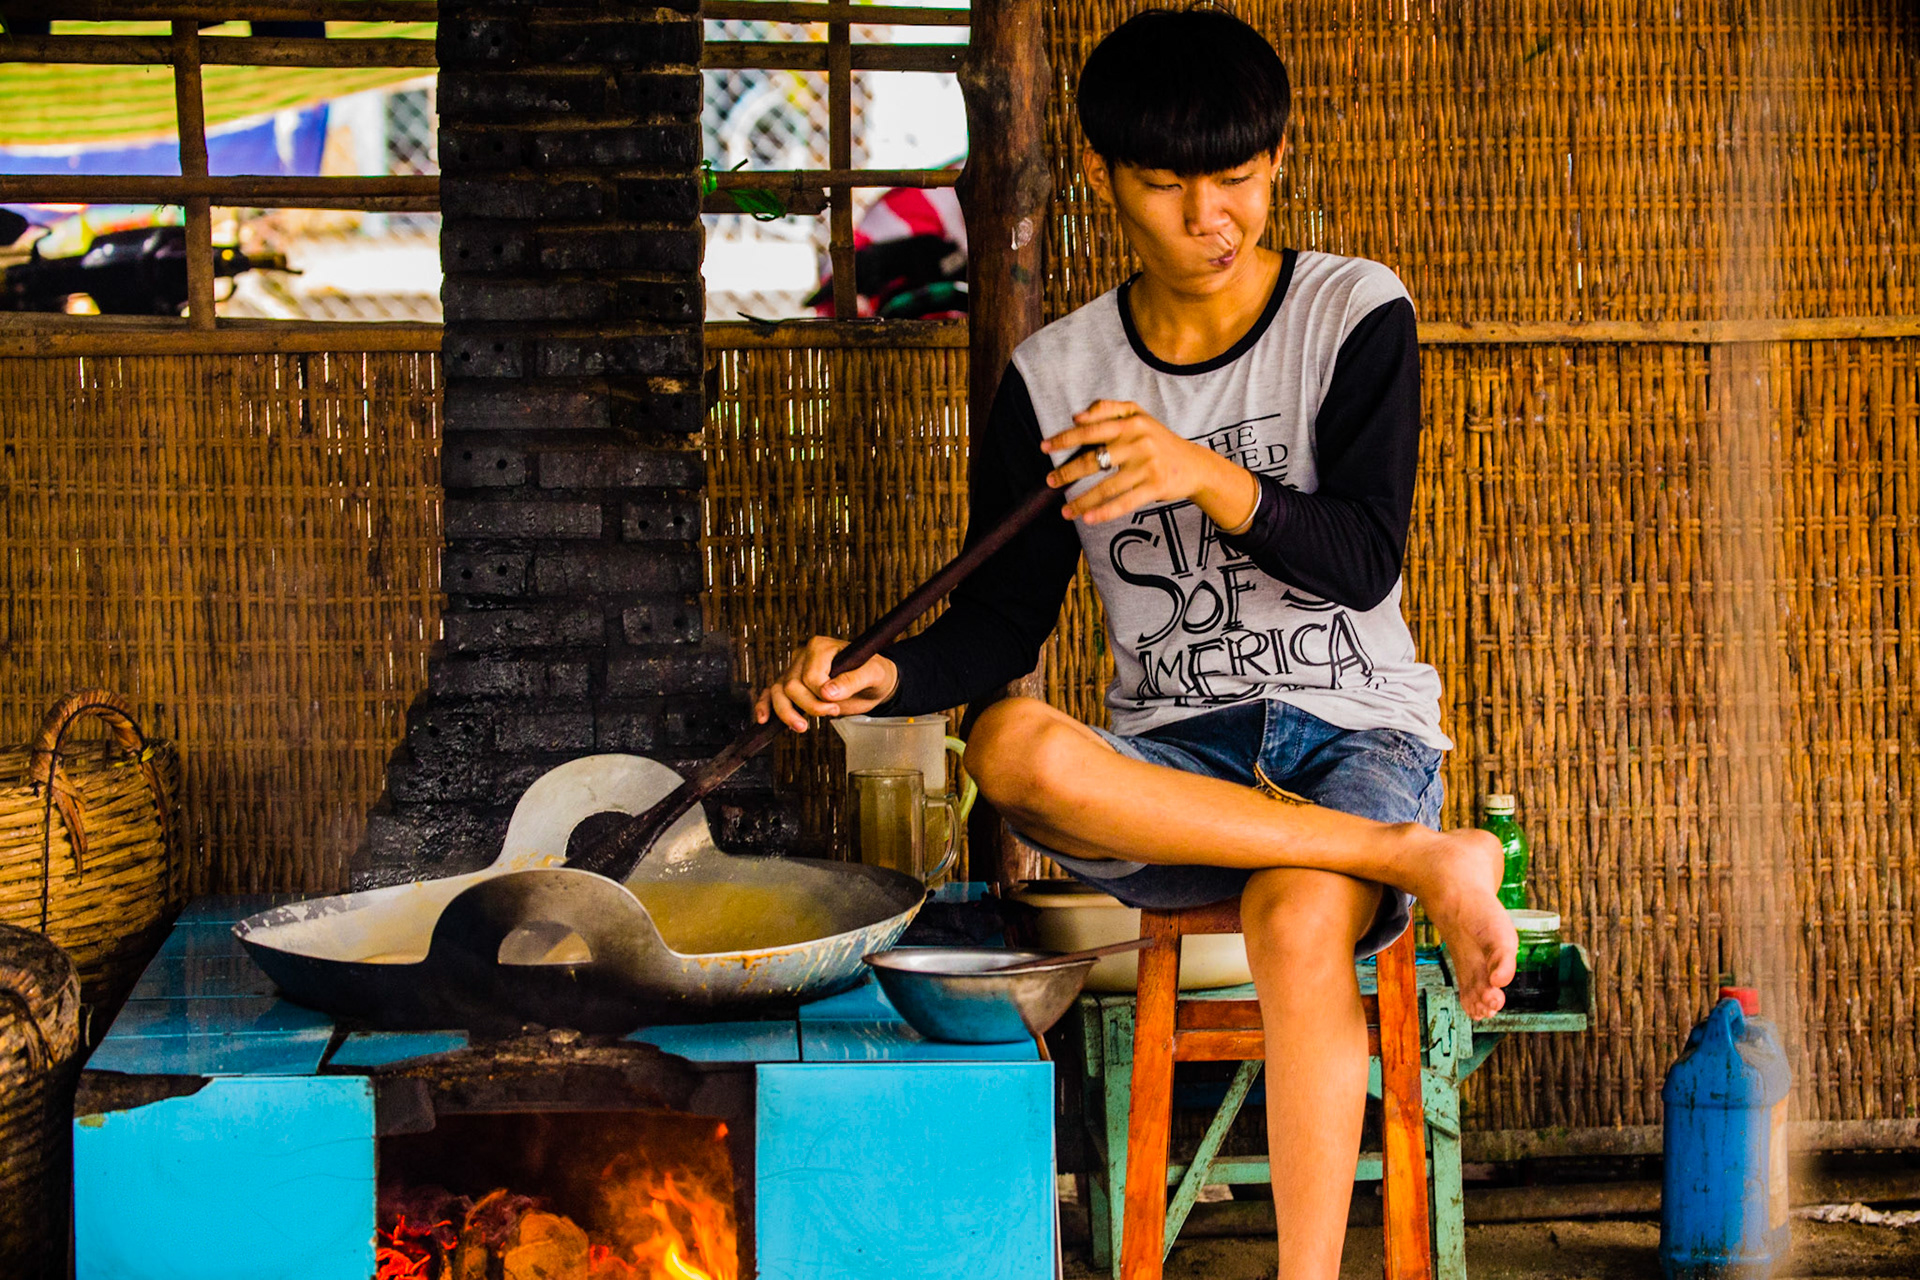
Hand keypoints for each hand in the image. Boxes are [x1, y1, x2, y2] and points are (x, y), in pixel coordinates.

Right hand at [754, 635, 899, 732]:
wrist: (873, 683)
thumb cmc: (874, 673)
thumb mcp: (872, 674)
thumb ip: (851, 681)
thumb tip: (827, 693)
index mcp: (821, 647)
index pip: (810, 676)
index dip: (821, 695)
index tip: (837, 704)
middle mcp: (803, 656)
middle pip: (792, 685)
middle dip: (809, 705)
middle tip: (832, 713)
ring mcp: (795, 670)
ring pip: (778, 691)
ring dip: (786, 712)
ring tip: (802, 727)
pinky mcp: (791, 686)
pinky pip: (770, 694)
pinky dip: (765, 706)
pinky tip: (763, 720)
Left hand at [1044, 400, 1258, 528]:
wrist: (1194, 465)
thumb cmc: (1158, 440)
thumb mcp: (1138, 416)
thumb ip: (1109, 409)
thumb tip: (1078, 416)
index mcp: (1131, 422)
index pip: (1091, 430)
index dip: (1065, 438)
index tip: (1044, 447)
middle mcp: (1139, 441)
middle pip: (1094, 459)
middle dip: (1067, 472)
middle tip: (1050, 482)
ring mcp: (1147, 465)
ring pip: (1106, 486)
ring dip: (1081, 500)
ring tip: (1065, 511)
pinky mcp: (1155, 486)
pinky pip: (1123, 502)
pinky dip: (1103, 512)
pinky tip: (1087, 518)